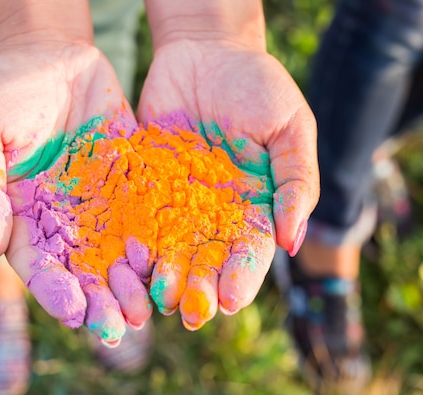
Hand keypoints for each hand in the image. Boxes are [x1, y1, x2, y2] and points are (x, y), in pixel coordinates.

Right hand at [0, 42, 149, 343]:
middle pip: (82, 272)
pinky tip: (171, 263)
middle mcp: (63, 220)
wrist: (51, 56)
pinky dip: (158, 244)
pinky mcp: (132, 185)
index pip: (37, 265)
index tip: (73, 313)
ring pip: (117, 255)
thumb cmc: (3, 92)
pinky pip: (146, 218)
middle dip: (99, 302)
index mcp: (22, 217)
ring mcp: (100, 205)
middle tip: (119, 329)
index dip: (54, 291)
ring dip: (132, 285)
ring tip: (148, 310)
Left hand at [136, 39, 318, 328]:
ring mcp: (176, 201)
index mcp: (254, 206)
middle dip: (200, 287)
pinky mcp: (143, 185)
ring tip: (157, 299)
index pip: (250, 251)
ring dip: (164, 276)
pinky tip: (126, 264)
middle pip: (207, 258)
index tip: (231, 300)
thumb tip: (293, 240)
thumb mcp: (290, 127)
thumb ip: (296, 181)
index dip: (242, 277)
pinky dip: (133, 243)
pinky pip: (137, 217)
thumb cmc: (258, 87)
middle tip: (190, 313)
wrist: (206, 52)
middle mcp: (213, 212)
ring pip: (169, 247)